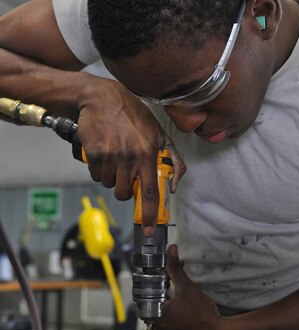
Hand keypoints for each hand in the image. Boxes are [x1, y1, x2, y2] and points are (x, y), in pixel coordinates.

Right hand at [76, 78, 185, 234]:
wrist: (102, 99)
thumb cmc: (133, 115)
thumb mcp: (159, 133)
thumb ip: (173, 160)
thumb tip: (174, 185)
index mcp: (148, 154)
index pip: (150, 192)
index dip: (150, 215)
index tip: (149, 230)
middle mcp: (129, 157)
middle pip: (124, 193)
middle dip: (125, 189)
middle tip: (126, 173)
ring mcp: (110, 156)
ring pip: (109, 185)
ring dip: (112, 177)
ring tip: (116, 157)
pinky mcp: (93, 154)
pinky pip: (96, 175)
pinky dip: (100, 169)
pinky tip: (105, 153)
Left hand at [152, 245, 230, 329]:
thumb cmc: (201, 314)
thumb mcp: (186, 287)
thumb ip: (175, 268)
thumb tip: (171, 250)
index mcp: (154, 316)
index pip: (142, 295)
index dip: (149, 284)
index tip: (157, 277)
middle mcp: (156, 328)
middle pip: (150, 304)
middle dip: (158, 292)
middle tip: (166, 283)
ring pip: (158, 314)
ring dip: (164, 303)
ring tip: (174, 294)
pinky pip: (166, 323)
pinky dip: (170, 314)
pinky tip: (181, 307)